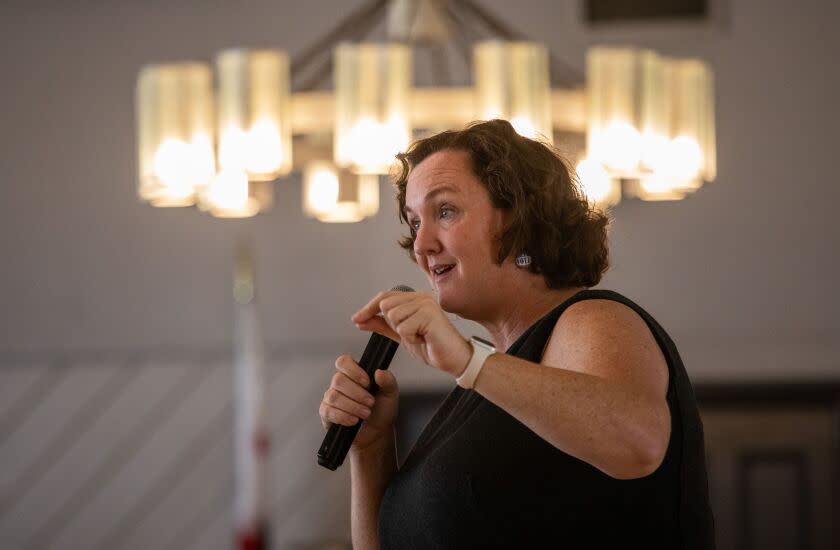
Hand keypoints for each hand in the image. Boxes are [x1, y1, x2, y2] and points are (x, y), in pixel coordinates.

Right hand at [319, 355, 399, 451]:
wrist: (377, 432)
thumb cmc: (382, 410)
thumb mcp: (390, 393)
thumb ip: (388, 380)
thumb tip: (379, 372)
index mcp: (353, 374)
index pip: (343, 362)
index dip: (354, 371)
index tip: (367, 383)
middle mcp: (340, 384)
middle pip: (338, 380)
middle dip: (357, 394)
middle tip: (370, 403)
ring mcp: (331, 398)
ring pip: (333, 396)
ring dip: (353, 406)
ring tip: (366, 413)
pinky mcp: (326, 413)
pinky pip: (328, 411)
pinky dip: (344, 416)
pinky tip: (354, 420)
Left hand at [351, 290, 471, 377]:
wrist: (454, 359)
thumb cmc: (432, 346)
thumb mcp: (401, 335)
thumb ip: (382, 325)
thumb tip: (361, 320)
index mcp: (415, 298)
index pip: (384, 297)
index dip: (368, 308)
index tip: (356, 320)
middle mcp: (421, 297)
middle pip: (386, 305)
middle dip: (392, 324)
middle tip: (411, 333)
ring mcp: (426, 304)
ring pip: (393, 316)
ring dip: (403, 333)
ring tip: (420, 336)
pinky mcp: (430, 314)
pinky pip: (404, 328)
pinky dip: (411, 339)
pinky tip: (424, 339)